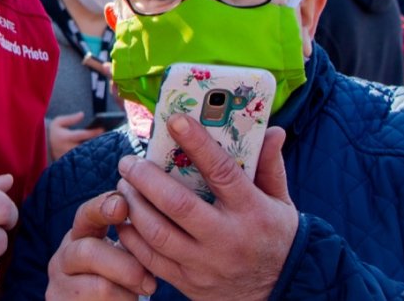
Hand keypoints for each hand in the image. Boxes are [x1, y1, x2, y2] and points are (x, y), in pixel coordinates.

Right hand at [46, 191, 157, 299]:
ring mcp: (59, 284)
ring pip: (101, 286)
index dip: (102, 207)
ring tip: (143, 295)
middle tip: (151, 283)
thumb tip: (151, 216)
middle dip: (125, 266)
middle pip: (89, 251)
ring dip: (129, 293)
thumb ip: (132, 237)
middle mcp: (64, 257)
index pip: (86, 214)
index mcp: (81, 235)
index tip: (122, 205)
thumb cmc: (121, 279)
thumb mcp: (125, 254)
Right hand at [48, 112, 103, 161]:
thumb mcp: (58, 122)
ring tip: (107, 143)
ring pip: (87, 153)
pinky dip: (92, 154)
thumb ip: (71, 118)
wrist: (46, 147)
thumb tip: (82, 114)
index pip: (82, 134)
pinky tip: (99, 150)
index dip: (93, 132)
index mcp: (66, 137)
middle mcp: (69, 148)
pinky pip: (84, 158)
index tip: (103, 128)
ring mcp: (71, 157)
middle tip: (108, 137)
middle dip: (98, 141)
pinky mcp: (72, 162)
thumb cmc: (54, 133)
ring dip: (96, 148)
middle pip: (88, 145)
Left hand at [115, 116, 297, 300]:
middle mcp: (227, 239)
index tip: (175, 120)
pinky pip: (150, 260)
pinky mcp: (188, 282)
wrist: (280, 289)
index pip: (222, 172)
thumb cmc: (275, 236)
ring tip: (123, 185)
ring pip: (157, 233)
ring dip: (133, 205)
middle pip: (177, 204)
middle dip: (146, 178)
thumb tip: (272, 130)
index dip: (197, 143)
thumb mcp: (280, 201)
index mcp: (251, 211)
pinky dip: (131, 236)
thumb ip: (270, 165)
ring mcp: (205, 264)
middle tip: (129, 161)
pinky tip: (125, 216)